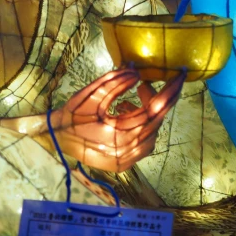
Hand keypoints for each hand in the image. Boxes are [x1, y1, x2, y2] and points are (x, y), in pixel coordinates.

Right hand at [47, 68, 184, 172]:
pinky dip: (143, 127)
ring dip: (149, 114)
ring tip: (130, 100)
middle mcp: (130, 150)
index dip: (170, 90)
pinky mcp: (124, 163)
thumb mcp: (92, 94)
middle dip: (157, 99)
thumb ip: (116, 81)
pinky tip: (127, 115)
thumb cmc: (72, 116)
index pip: (156, 108)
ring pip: (153, 132)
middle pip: (157, 120)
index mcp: (123, 132)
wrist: (54, 141)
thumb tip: (137, 72)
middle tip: (145, 84)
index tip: (180, 75)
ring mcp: (128, 159)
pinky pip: (145, 143)